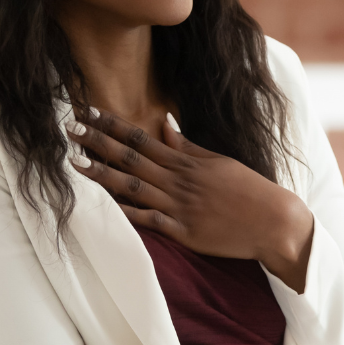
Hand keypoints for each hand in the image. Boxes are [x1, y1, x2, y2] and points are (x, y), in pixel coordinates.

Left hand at [67, 110, 314, 291]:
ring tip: (75, 163)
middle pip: (130, 158)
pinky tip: (103, 206)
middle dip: (98, 142)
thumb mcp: (218, 160)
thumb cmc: (248, 189)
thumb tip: (163, 122)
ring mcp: (179, 206)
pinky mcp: (183, 232)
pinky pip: (149, 221)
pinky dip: (126, 213)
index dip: (112, 125)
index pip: (141, 138)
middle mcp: (178, 181)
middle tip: (69, 128)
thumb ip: (187, 145)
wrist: (273, 221)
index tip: (89, 112)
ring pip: (133, 187)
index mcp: (186, 162)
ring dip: (102, 174)